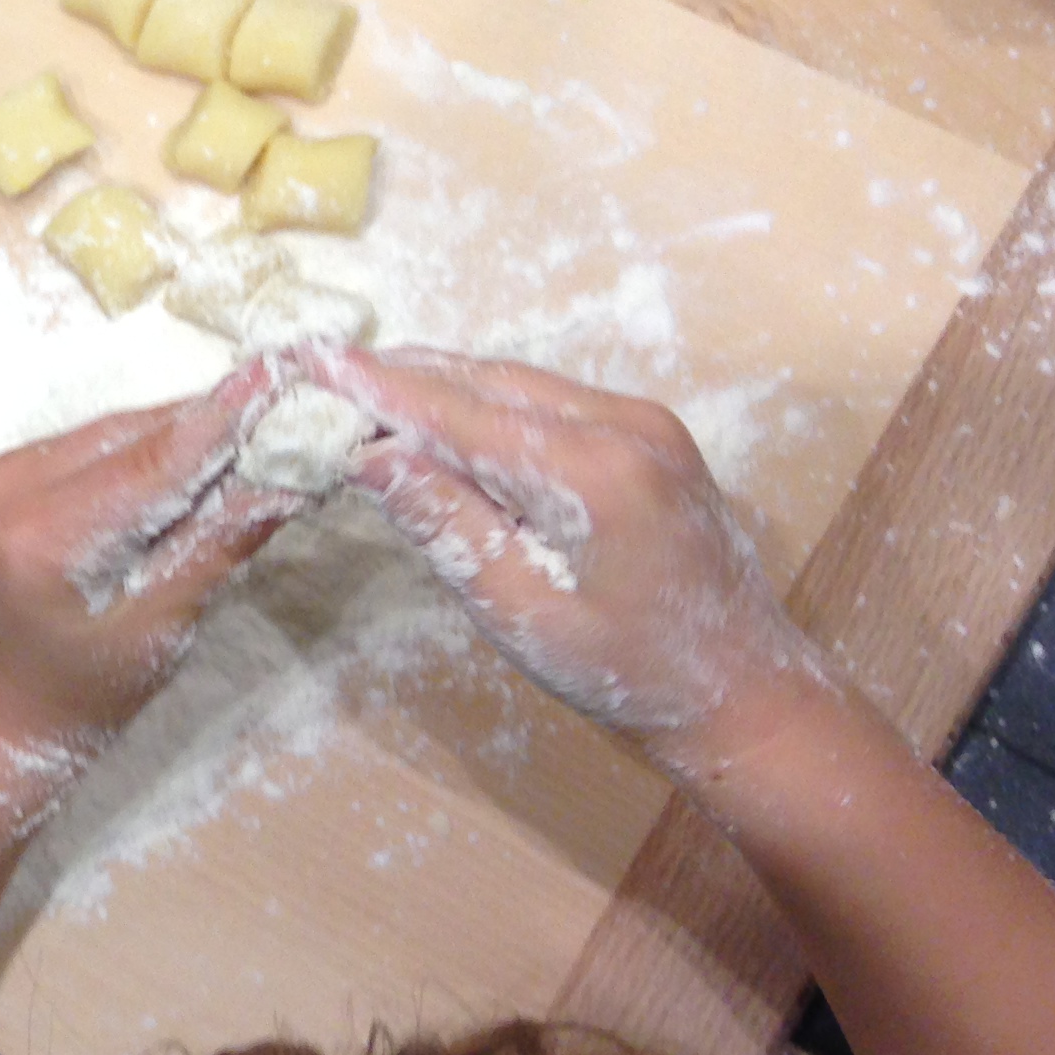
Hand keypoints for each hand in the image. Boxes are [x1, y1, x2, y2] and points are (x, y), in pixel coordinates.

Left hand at [0, 369, 297, 749]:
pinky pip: (97, 443)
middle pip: (135, 437)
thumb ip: (217, 546)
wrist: (2, 704)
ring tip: (259, 421)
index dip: (222, 419)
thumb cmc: (84, 692)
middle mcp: (12, 488)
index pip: (152, 464)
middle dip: (214, 422)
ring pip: (119, 431)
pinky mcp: (12, 470)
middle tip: (291, 401)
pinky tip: (200, 450)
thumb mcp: (162, 628)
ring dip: (186, 430)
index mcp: (43, 537)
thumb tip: (288, 479)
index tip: (281, 377)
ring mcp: (4, 473)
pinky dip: (150, 447)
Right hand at [322, 348, 826, 774]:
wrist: (743, 693)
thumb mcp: (521, 612)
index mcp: (596, 470)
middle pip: (487, 382)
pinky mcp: (645, 434)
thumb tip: (370, 455)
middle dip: (403, 378)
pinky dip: (484, 405)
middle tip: (321, 371)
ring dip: (441, 388)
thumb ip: (447, 526)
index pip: (460, 413)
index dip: (379, 389)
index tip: (311, 362)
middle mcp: (625, 423)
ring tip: (363, 389)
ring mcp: (643, 422)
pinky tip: (440, 418)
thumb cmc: (629, 674)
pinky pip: (546, 402)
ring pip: (515, 384)